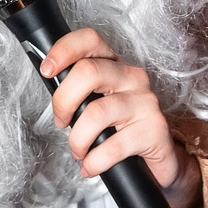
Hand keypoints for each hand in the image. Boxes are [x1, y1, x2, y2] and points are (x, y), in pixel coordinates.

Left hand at [41, 28, 195, 199]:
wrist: (160, 158)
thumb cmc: (124, 130)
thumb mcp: (100, 103)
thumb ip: (79, 92)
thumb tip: (51, 89)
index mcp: (115, 65)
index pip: (90, 40)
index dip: (64, 51)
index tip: (47, 71)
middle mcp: (132, 77)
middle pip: (87, 72)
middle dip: (63, 102)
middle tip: (61, 122)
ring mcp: (145, 101)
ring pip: (96, 112)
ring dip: (78, 139)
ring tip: (79, 152)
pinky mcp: (154, 129)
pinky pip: (114, 145)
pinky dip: (95, 161)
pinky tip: (90, 166)